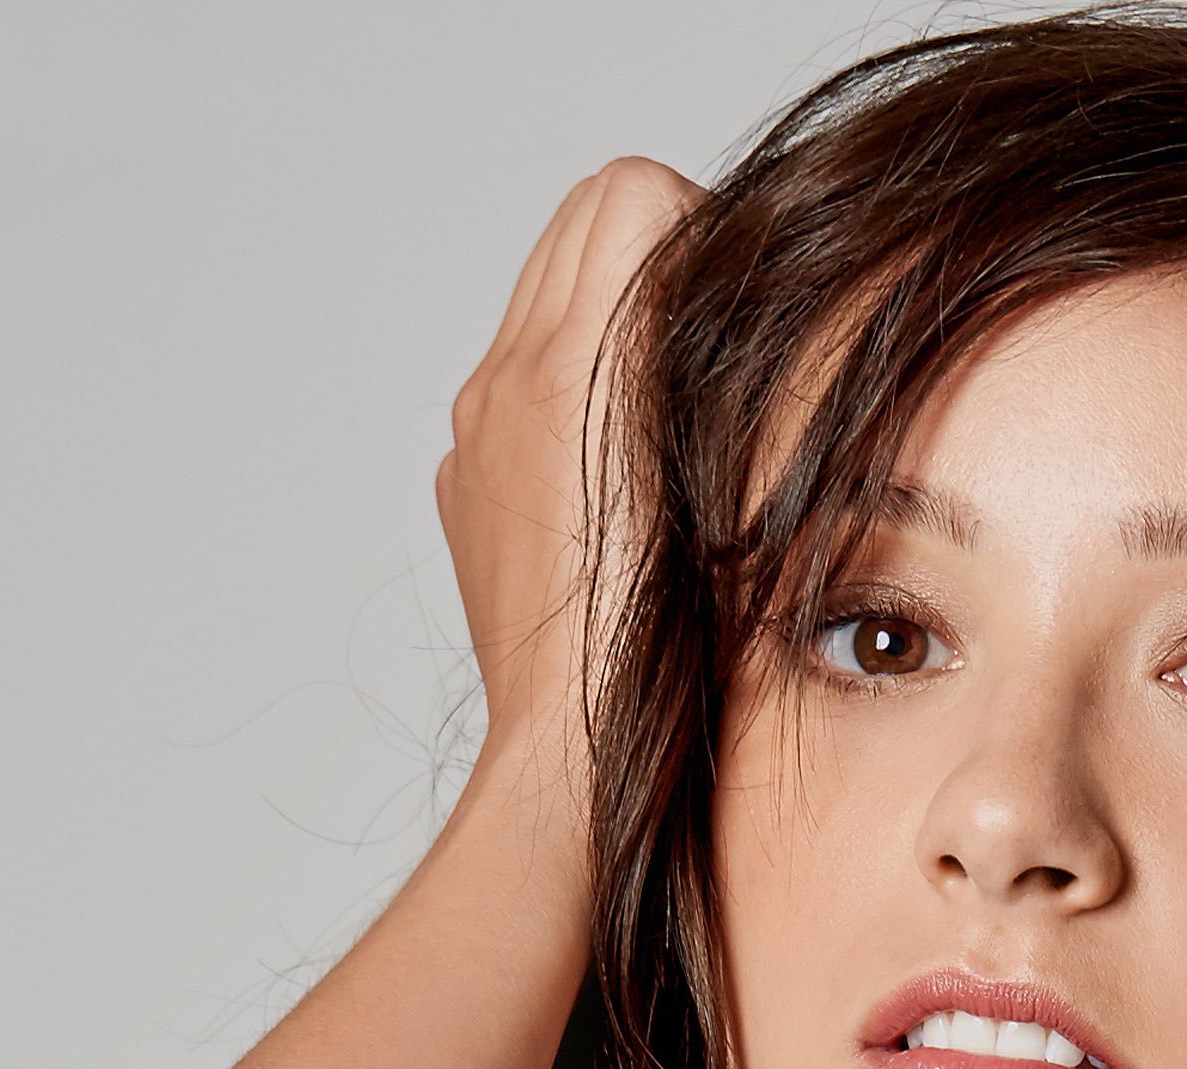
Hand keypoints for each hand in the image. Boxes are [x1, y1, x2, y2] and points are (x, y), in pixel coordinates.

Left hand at [437, 159, 698, 807]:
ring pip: (544, 294)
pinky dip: (559, 395)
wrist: (568, 757)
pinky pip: (511, 384)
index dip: (692, 233)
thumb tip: (720, 273)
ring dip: (602, 320)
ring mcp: (473, 429)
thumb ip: (708, 346)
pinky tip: (602, 483)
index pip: (630, 193)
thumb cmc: (664, 645)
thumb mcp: (724, 473)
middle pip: (582, 221)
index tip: (725, 315)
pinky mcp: (461, 480)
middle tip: (698, 347)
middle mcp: (504, 376)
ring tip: (653, 416)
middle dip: (647, 258)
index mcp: (570, 359)